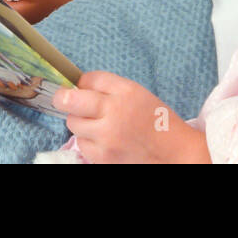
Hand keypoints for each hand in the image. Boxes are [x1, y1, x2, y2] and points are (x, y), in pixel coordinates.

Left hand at [55, 72, 210, 163]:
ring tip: (98, 124)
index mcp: (127, 91)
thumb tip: (79, 87)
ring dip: (80, 122)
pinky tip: (104, 140)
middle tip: (63, 100)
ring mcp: (106, 137)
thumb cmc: (157, 122)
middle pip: (70, 100)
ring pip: (73, 123)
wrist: (174, 154)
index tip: (79, 87)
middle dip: (63, 99)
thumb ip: (110, 88)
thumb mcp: (139, 94)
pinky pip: (81, 144)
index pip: (90, 79)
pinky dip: (88, 141)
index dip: (81, 83)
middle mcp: (114, 111)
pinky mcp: (102, 157)